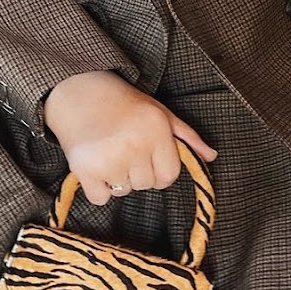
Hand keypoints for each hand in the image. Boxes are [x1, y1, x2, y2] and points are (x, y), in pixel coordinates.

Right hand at [42, 71, 218, 205]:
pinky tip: (95, 164)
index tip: (146, 156)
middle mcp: (134, 145)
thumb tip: (211, 156)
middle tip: (124, 149)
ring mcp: (109, 159)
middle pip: (146, 184)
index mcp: (156, 130)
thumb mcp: (160, 112)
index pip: (168, 176)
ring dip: (117, 178)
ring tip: (108, 151)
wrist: (79, 90)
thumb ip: (187, 137)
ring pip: (124, 191)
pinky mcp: (85, 169)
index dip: (159, 169)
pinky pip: (100, 198)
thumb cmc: (124, 103)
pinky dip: (98, 188)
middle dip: (137, 172)